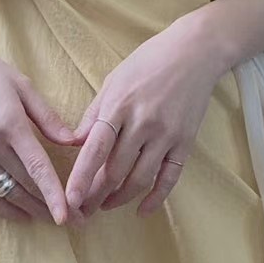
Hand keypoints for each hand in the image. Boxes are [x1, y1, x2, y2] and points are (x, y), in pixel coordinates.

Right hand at [0, 41, 85, 226]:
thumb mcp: (23, 86)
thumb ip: (48, 117)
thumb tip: (73, 141)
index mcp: (10, 124)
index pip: (37, 167)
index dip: (54, 194)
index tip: (68, 215)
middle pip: (26, 185)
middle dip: (51, 206)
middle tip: (76, 219)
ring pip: (8, 194)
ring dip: (32, 211)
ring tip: (53, 219)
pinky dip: (4, 210)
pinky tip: (22, 214)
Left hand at [65, 12, 223, 217]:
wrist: (195, 52)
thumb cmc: (148, 62)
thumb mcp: (114, 80)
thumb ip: (94, 113)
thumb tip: (74, 143)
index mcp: (119, 105)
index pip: (95, 150)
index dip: (81, 178)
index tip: (68, 200)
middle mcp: (143, 123)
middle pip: (115, 171)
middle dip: (96, 195)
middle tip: (82, 210)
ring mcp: (166, 134)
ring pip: (140, 179)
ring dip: (120, 199)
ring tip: (106, 206)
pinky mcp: (185, 142)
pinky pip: (170, 178)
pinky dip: (156, 198)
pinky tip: (142, 210)